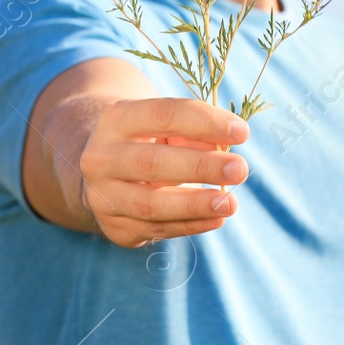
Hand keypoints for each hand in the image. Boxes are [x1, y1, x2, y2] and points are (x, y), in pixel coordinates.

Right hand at [76, 96, 248, 247]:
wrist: (104, 174)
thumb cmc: (147, 141)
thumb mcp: (163, 127)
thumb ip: (192, 133)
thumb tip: (226, 150)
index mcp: (115, 120)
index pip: (162, 116)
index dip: (204, 122)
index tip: (242, 132)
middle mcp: (101, 158)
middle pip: (151, 162)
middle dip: (200, 166)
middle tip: (240, 169)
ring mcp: (103, 196)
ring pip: (150, 204)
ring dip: (195, 204)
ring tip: (230, 202)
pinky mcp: (115, 226)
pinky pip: (157, 229)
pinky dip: (190, 225)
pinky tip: (217, 218)